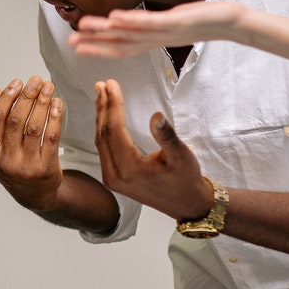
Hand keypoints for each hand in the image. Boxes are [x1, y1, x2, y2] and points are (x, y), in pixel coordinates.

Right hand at [0, 76, 64, 211]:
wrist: (34, 195)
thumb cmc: (15, 164)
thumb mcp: (0, 147)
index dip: (7, 97)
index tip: (17, 82)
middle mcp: (6, 163)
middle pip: (16, 121)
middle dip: (28, 96)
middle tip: (37, 80)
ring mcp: (26, 167)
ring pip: (35, 127)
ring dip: (43, 103)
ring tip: (49, 87)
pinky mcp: (46, 169)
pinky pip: (51, 137)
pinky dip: (55, 117)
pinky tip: (57, 104)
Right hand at [69, 0, 247, 58]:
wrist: (233, 23)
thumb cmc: (206, 21)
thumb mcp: (176, 22)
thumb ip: (156, 24)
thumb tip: (143, 21)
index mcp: (154, 40)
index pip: (121, 47)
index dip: (97, 48)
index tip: (76, 46)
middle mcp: (156, 39)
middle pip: (119, 44)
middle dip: (94, 44)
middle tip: (70, 42)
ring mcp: (166, 32)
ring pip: (130, 34)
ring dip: (105, 31)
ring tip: (84, 26)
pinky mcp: (178, 23)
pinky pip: (151, 23)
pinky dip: (132, 22)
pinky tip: (115, 17)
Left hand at [94, 79, 213, 219]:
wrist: (187, 205)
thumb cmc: (187, 179)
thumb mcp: (181, 156)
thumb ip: (167, 136)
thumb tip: (156, 115)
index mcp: (130, 169)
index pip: (115, 130)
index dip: (113, 104)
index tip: (111, 83)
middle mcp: (115, 176)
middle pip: (104, 134)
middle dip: (103, 107)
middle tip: (102, 83)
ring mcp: (112, 179)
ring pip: (101, 141)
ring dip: (101, 116)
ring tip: (101, 93)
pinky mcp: (113, 179)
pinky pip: (104, 149)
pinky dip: (104, 130)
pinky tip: (105, 115)